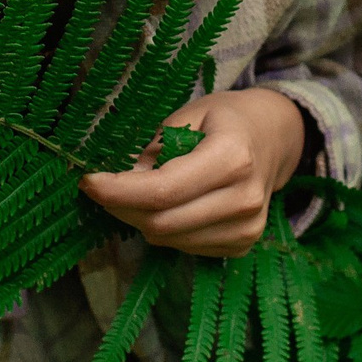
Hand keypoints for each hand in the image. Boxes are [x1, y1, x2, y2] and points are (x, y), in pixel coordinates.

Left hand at [78, 88, 305, 257]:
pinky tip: (168, 205)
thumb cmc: (226, 119)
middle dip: (121, 207)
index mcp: (232, 158)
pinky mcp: (242, 245)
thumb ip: (154, 148)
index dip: (118, 191)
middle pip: (161, 222)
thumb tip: (117, 179)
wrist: (274, 137)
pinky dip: (164, 228)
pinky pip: (185, 246)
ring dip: (141, 219)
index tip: (88, 181)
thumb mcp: (188, 115)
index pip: (162, 190)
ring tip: (139, 191)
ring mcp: (247, 228)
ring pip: (169, 239)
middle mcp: (244, 199)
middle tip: (103, 186)